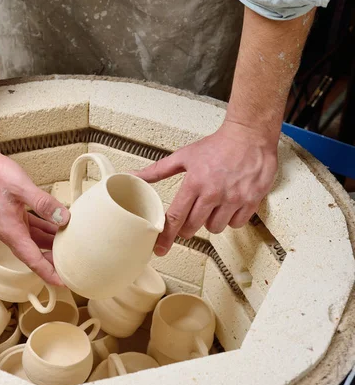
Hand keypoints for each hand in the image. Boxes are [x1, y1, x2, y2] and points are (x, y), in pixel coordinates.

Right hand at [0, 146, 69, 284]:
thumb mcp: (23, 187)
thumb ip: (44, 204)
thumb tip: (64, 218)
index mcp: (10, 231)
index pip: (32, 259)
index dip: (48, 272)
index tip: (62, 282)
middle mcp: (10, 232)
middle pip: (34, 255)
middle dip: (52, 264)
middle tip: (71, 268)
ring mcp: (11, 224)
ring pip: (34, 242)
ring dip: (50, 247)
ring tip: (69, 250)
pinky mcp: (14, 216)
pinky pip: (32, 229)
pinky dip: (46, 231)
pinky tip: (58, 228)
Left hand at [135, 120, 277, 255]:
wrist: (249, 135)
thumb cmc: (217, 145)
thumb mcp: (183, 156)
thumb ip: (157, 170)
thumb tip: (134, 176)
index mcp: (194, 182)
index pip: (176, 217)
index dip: (166, 236)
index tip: (160, 249)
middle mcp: (213, 193)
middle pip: (193, 227)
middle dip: (187, 227)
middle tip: (189, 218)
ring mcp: (233, 198)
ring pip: (214, 228)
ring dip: (210, 222)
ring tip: (212, 206)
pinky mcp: (251, 200)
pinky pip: (236, 224)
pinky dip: (230, 219)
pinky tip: (228, 206)